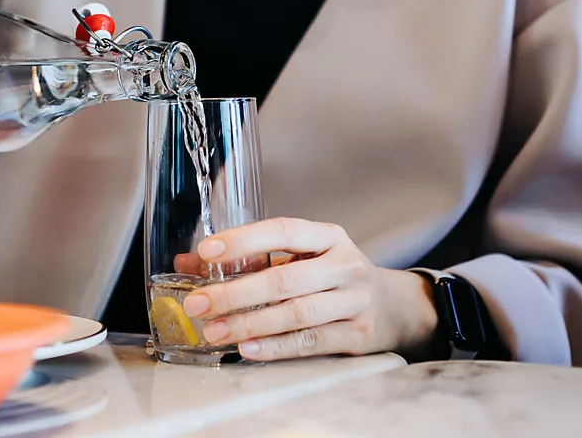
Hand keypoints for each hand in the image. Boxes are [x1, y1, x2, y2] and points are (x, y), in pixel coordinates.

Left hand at [181, 217, 440, 361]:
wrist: (393, 306)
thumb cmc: (330, 276)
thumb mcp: (299, 257)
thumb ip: (246, 258)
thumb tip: (188, 264)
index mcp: (328, 236)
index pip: (283, 231)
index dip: (243, 240)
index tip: (206, 252)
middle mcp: (345, 265)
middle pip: (284, 279)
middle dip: (235, 293)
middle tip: (198, 304)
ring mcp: (355, 301)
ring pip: (295, 314)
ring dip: (249, 324)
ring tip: (214, 331)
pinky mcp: (358, 335)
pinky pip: (310, 342)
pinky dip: (275, 347)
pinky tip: (246, 349)